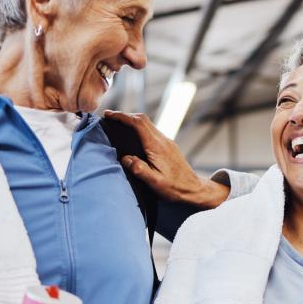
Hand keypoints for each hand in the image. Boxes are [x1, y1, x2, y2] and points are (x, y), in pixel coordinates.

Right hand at [103, 111, 228, 207]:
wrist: (194, 188)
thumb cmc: (175, 188)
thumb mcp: (155, 182)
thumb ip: (139, 169)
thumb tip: (124, 159)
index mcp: (156, 146)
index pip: (138, 124)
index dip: (122, 116)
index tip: (108, 115)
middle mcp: (162, 140)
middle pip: (143, 119)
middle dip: (125, 115)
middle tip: (109, 117)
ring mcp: (166, 142)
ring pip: (148, 124)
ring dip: (132, 121)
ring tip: (118, 124)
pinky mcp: (168, 146)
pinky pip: (151, 131)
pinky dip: (139, 128)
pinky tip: (133, 136)